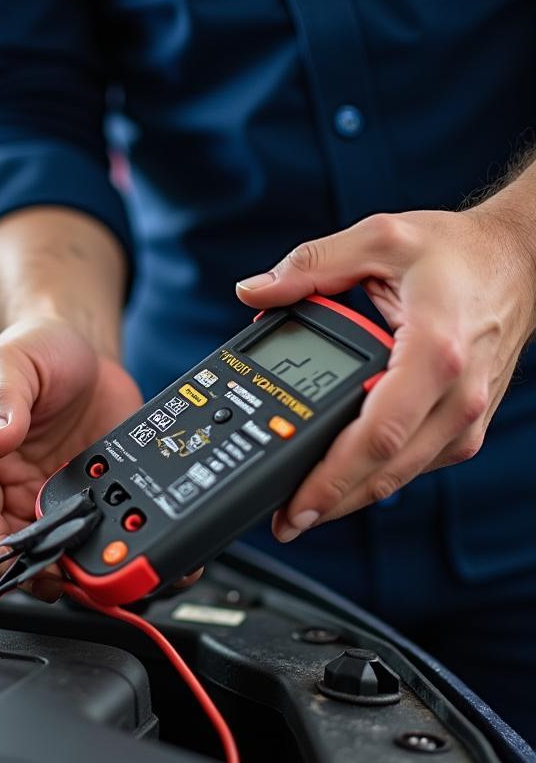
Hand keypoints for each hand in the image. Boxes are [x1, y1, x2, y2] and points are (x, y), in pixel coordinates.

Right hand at [0, 316, 143, 600]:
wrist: (85, 351)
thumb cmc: (33, 349)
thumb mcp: (10, 363)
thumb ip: (2, 401)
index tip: (17, 561)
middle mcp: (4, 494)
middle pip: (17, 550)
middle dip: (43, 569)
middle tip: (72, 576)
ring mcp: (47, 503)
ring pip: (59, 554)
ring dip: (84, 570)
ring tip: (114, 573)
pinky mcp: (87, 504)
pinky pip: (99, 536)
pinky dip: (120, 549)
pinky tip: (144, 552)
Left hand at [235, 203, 535, 542]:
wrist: (520, 260)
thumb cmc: (455, 253)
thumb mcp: (379, 238)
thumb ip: (311, 265)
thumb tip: (253, 291)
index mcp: (433, 352)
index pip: (378, 434)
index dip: (333, 477)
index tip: (295, 501)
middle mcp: (456, 395)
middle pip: (386, 470)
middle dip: (331, 503)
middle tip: (284, 523)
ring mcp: (465, 416)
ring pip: (401, 475)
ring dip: (351, 498)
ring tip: (301, 511)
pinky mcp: (463, 425)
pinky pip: (414, 463)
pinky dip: (375, 476)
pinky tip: (339, 482)